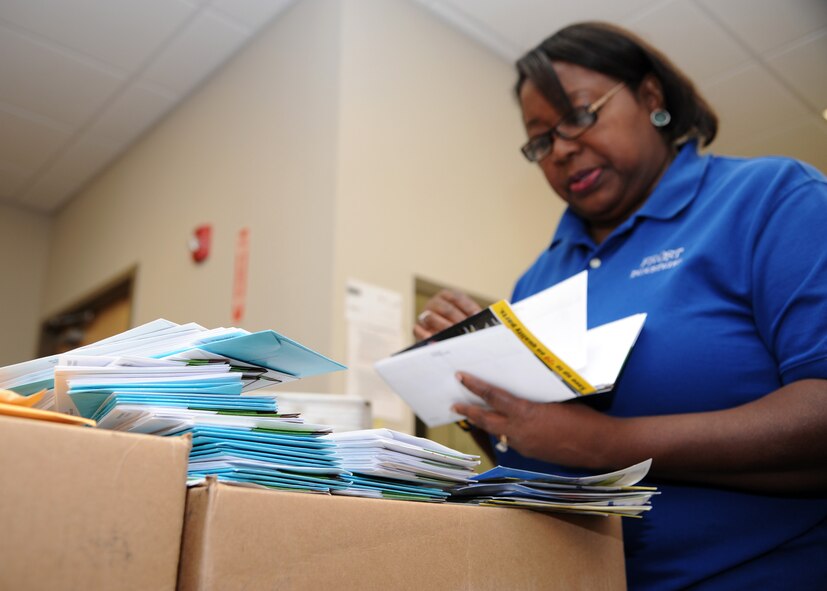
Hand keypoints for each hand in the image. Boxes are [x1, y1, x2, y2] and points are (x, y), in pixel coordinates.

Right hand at [413, 290, 481, 340]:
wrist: (438, 332)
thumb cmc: (455, 322)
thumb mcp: (463, 315)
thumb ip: (471, 317)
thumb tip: (480, 320)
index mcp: (446, 296)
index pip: (457, 298)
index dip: (468, 306)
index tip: (477, 315)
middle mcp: (434, 303)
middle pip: (446, 309)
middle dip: (457, 319)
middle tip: (466, 328)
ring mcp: (424, 314)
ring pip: (431, 317)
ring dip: (444, 326)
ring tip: (454, 334)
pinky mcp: (417, 327)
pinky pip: (417, 329)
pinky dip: (425, 334)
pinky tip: (434, 339)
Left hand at [452, 372, 614, 468]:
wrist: (599, 445)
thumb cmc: (583, 418)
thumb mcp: (556, 400)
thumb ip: (534, 399)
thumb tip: (521, 393)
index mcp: (526, 413)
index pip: (493, 397)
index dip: (475, 387)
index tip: (461, 377)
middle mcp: (520, 431)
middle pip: (486, 420)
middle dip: (469, 411)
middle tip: (454, 404)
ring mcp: (525, 445)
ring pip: (498, 432)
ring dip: (486, 423)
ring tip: (475, 414)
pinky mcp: (532, 454)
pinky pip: (512, 440)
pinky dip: (505, 431)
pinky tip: (506, 426)